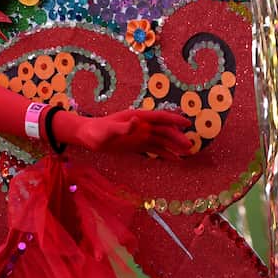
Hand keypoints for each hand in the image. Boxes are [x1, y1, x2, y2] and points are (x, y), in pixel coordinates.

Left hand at [74, 109, 193, 157]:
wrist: (88, 137)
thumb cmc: (96, 131)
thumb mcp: (108, 130)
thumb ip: (122, 127)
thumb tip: (136, 121)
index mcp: (136, 117)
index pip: (159, 117)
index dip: (173, 119)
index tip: (187, 123)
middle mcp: (140, 125)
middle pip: (163, 130)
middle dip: (177, 137)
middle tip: (189, 146)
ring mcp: (139, 135)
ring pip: (161, 140)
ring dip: (174, 145)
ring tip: (188, 153)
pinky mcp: (136, 145)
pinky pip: (154, 149)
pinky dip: (165, 153)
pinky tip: (176, 160)